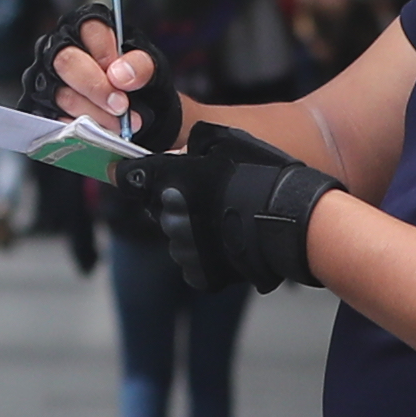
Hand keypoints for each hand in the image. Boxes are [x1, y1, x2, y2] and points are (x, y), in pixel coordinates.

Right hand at [32, 6, 177, 151]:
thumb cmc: (136, 83)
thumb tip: (120, 74)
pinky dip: (81, 130)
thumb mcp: (150, 70)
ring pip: (63, 94)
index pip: (89, 29)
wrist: (136, 115)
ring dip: (94, 114)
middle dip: (96, 88)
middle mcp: (63, 50)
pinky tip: (100, 132)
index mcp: (89, 30)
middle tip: (120, 106)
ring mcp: (50, 80)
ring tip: (118, 124)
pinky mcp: (44, 108)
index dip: (105, 53)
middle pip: (67, 62)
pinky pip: (57, 120)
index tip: (121, 77)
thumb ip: (140, 65)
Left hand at [137, 122, 333, 291]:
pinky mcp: (202, 274)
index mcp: (169, 182)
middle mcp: (169, 217)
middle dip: (172, 202)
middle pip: (157, 209)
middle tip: (203, 197)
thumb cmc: (261, 174)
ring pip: (176, 238)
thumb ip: (194, 145)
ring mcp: (185, 249)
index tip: (126, 171)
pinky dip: (205, 256)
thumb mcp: (225, 143)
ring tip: (221, 222)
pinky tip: (226, 244)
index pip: (128, 178)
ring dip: (189, 230)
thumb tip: (183, 147)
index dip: (128, 174)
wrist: (290, 217)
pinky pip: (193, 264)